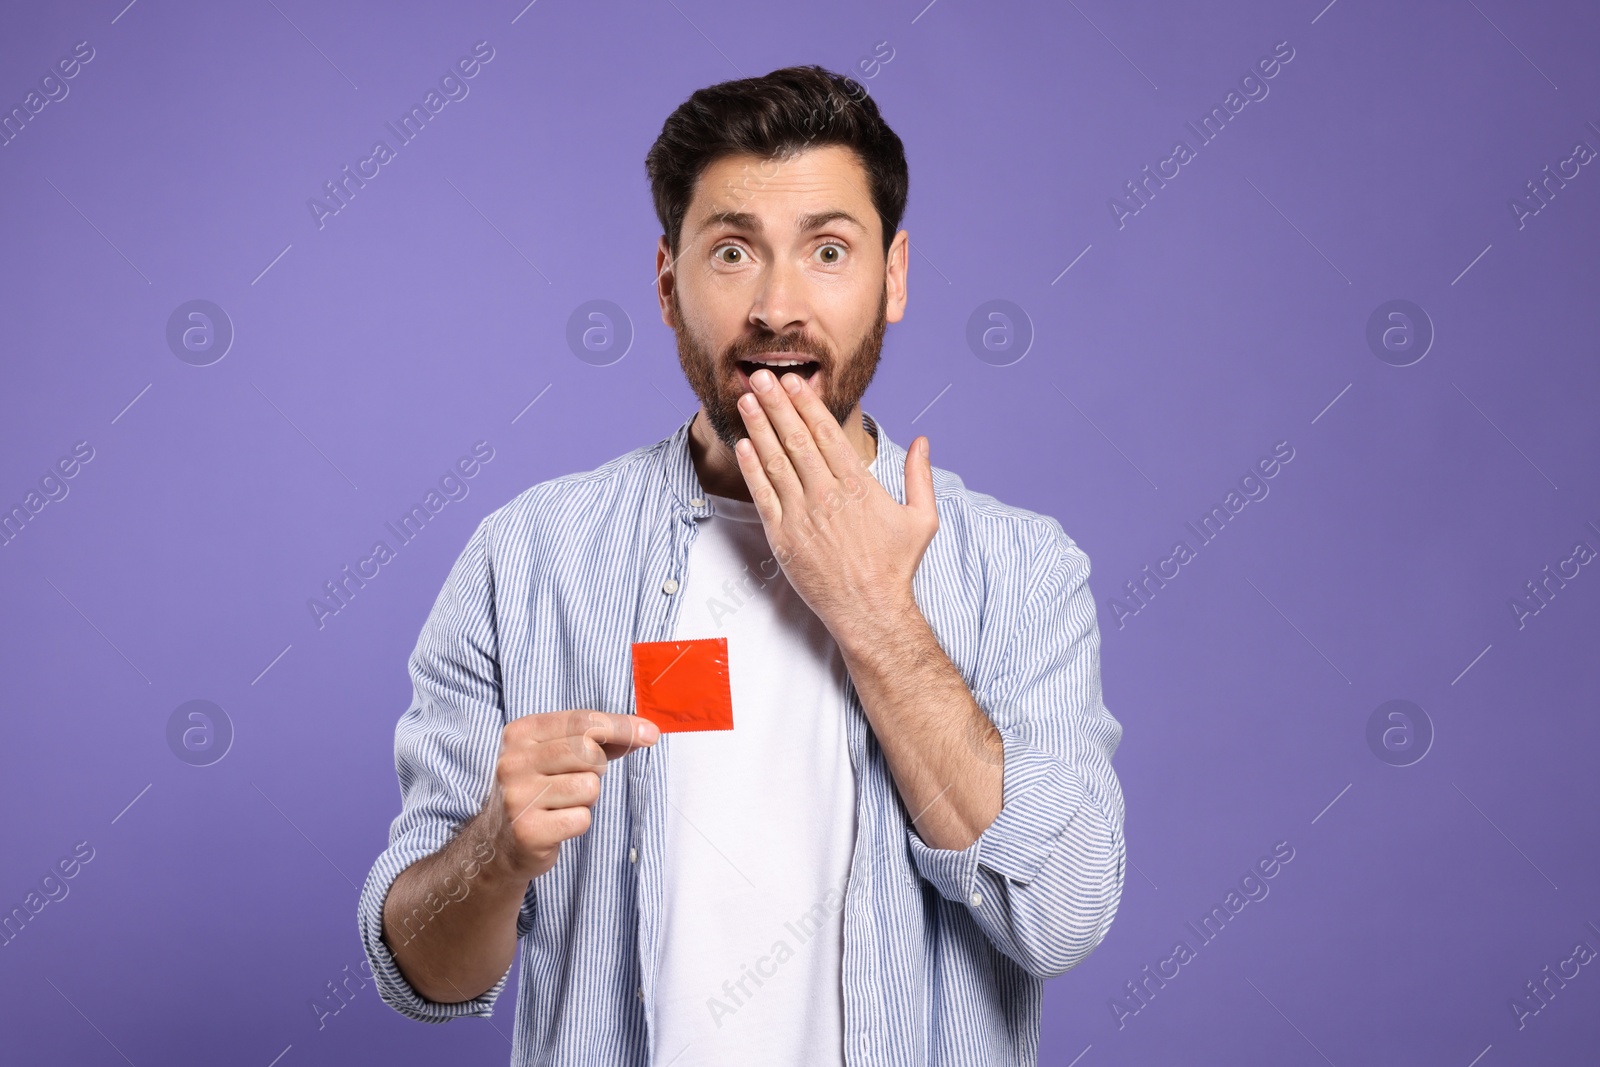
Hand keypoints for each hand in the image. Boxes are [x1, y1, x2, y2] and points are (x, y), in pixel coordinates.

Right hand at [486, 709, 657, 881]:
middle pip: (588, 751)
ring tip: (563, 803)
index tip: (650, 733)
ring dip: (587, 798)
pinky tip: (557, 824)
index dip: (621, 726)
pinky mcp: (528, 831)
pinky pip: (581, 819)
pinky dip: (578, 822)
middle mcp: (514, 761)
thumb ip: (597, 739)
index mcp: (521, 733)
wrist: (499, 843)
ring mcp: (518, 797)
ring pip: (589, 786)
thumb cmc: (539, 789)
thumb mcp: (556, 754)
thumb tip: (645, 732)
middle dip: (597, 767)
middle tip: (577, 779)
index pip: (582, 720)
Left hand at [733, 367, 937, 644]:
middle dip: (777, 404)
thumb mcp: (922, 518)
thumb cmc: (896, 567)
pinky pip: (763, 495)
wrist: (870, 611)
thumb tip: (924, 440)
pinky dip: (752, 469)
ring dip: (759, 428)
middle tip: (761, 376)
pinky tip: (744, 445)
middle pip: (796, 439)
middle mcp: (827, 495)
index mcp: (858, 486)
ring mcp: (802, 516)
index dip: (806, 404)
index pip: (826, 434)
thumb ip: (921, 476)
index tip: (793, 381)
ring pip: (775, 462)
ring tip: (747, 400)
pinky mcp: (783, 538)